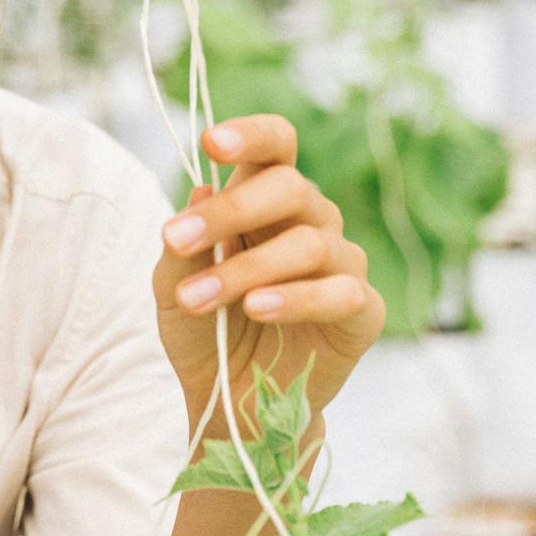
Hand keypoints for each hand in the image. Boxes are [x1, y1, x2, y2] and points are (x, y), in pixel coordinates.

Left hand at [153, 114, 385, 445]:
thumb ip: (183, 248)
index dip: (251, 135)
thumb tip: (202, 190)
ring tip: (197, 299)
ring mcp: (341, 264)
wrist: (231, 400)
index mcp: (265, 202)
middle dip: (230, 212)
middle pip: (290, 187)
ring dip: (244, 270)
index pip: (275, 147)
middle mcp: (311, 222)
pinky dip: (295, 299)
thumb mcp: (173, 290)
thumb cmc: (205, 332)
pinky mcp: (363, 311)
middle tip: (178, 239)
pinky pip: (341, 292)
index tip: (211, 142)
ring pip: (307, 243)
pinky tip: (258, 309)